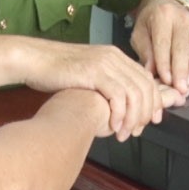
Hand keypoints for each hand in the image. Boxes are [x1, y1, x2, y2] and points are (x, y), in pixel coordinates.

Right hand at [19, 40, 168, 140]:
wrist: (34, 60)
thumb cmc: (57, 71)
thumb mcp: (89, 73)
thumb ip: (106, 83)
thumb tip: (119, 105)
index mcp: (115, 56)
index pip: (146, 79)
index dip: (153, 101)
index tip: (151, 120)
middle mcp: (114, 57)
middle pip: (145, 86)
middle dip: (145, 113)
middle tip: (137, 131)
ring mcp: (105, 63)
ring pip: (135, 93)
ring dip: (132, 118)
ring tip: (123, 133)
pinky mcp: (94, 72)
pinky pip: (118, 96)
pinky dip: (119, 114)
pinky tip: (112, 126)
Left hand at [130, 0, 188, 94]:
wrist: (166, 5)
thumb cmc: (151, 23)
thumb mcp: (139, 34)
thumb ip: (145, 52)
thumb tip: (152, 72)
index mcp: (162, 16)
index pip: (164, 43)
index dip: (165, 63)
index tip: (166, 80)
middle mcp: (182, 18)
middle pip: (183, 47)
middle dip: (181, 70)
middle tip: (179, 88)